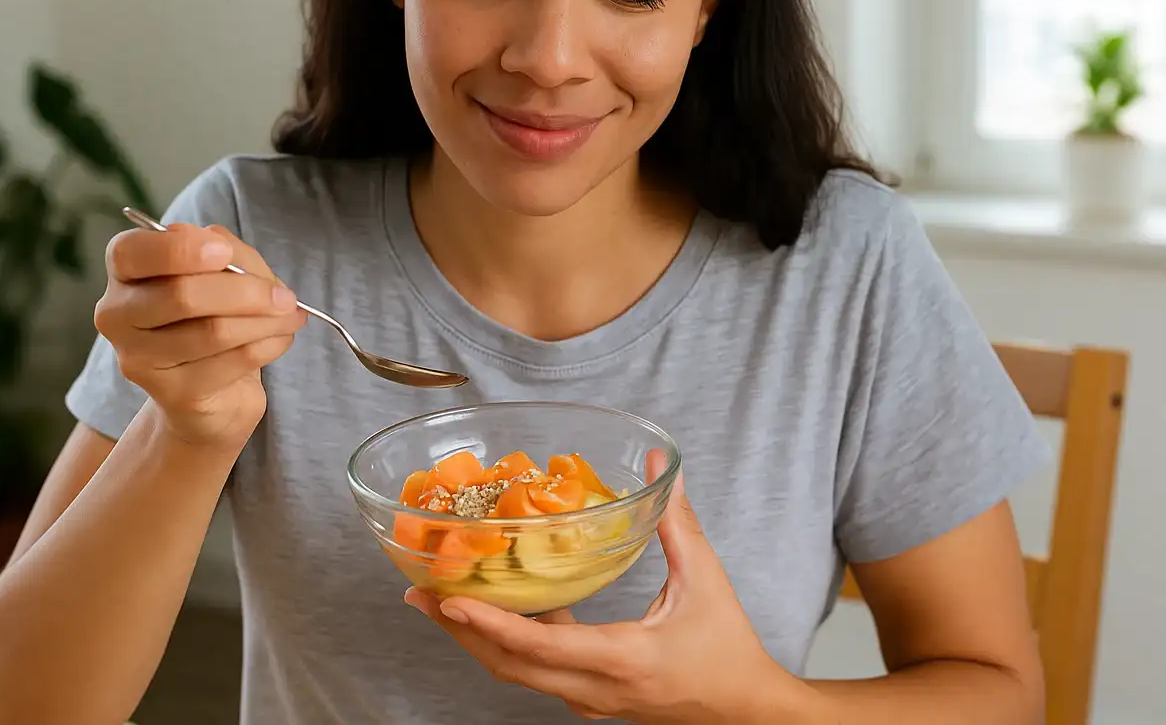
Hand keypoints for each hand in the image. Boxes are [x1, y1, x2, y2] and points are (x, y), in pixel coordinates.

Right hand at [93, 222, 306, 448]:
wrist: (212, 391)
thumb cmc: (213, 315)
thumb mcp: (221, 271)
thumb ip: (225, 252)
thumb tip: (229, 252)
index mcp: (125, 270)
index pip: (132, 251)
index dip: (180, 249)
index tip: (224, 253)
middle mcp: (118, 314)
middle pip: (182, 294)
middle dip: (246, 291)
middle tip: (285, 296)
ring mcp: (140, 358)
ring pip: (213, 331)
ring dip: (266, 320)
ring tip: (292, 315)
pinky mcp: (173, 393)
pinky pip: (234, 360)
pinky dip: (269, 344)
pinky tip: (281, 338)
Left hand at [405, 454, 800, 722]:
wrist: (747, 714)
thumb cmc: (729, 651)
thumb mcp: (705, 581)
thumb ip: (677, 522)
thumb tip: (659, 467)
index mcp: (620, 659)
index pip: (537, 646)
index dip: (488, 622)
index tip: (449, 599)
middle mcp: (593, 689)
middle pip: (507, 665)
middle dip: (459, 629)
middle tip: (418, 594)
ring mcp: (588, 700)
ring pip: (517, 673)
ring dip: (477, 638)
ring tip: (442, 602)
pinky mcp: (591, 700)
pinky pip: (537, 673)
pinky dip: (509, 644)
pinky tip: (503, 608)